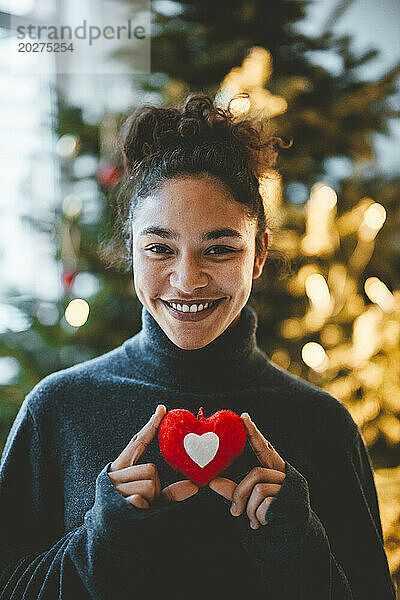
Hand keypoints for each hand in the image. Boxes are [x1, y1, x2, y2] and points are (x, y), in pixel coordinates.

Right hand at [108, 404, 198, 508]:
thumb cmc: (130, 513)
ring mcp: (113, 488)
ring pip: (149, 483)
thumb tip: (195, 486)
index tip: (162, 409)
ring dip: (150, 499)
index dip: (150, 426)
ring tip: (138, 507)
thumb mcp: (151, 500)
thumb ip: (171, 491)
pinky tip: (133, 513)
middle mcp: (115, 474)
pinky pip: (140, 499)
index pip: (138, 443)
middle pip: (151, 469)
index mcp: (121, 467)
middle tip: (144, 500)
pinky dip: (142, 508)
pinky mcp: (114, 502)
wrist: (104, 535)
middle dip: (155, 487)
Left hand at [208, 412, 285, 528]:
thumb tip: (211, 482)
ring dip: (250, 510)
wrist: (290, 535)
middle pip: (254, 473)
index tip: (244, 416)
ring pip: (259, 489)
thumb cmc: (268, 514)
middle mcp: (283, 474)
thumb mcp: (248, 501)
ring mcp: (289, 486)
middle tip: (234, 513)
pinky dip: (260, 516)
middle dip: (240, 494)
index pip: (262, 447)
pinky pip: (267, 503)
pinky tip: (264, 523)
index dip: (253, 432)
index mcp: (272, 470)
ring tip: (254, 522)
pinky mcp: (293, 499)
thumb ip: (233, 491)